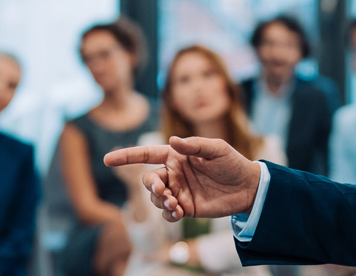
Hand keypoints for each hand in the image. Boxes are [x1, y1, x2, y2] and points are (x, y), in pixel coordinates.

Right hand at [104, 136, 260, 220]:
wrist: (248, 187)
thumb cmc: (232, 163)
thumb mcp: (216, 149)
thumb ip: (193, 145)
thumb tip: (172, 140)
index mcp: (176, 156)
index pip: (146, 155)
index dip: (126, 157)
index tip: (108, 160)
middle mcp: (174, 173)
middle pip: (148, 180)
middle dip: (151, 186)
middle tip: (164, 190)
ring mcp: (178, 191)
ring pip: (156, 199)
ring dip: (161, 201)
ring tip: (176, 204)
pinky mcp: (186, 208)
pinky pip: (168, 214)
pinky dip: (168, 214)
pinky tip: (179, 212)